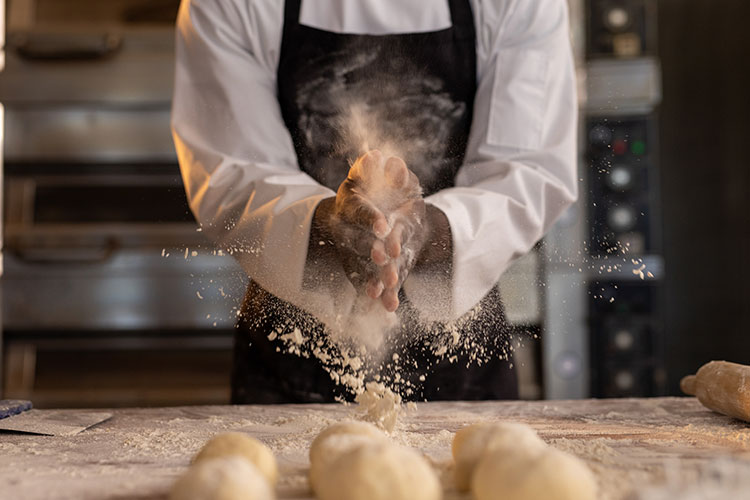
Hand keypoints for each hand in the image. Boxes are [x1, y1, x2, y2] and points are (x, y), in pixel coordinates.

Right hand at [329, 150, 425, 310]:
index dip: (369, 218)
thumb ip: (373, 166)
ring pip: (362, 266)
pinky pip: (367, 284)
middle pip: (358, 241)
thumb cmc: (376, 185)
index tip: (383, 225)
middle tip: (385, 258)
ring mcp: (353, 250)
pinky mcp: (360, 267)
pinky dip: (378, 294)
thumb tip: (379, 157)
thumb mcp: (374, 172)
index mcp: (349, 203)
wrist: (375, 209)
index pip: (358, 210)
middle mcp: (347, 228)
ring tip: (386, 289)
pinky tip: (388, 307)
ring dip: (374, 277)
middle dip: (371, 250)